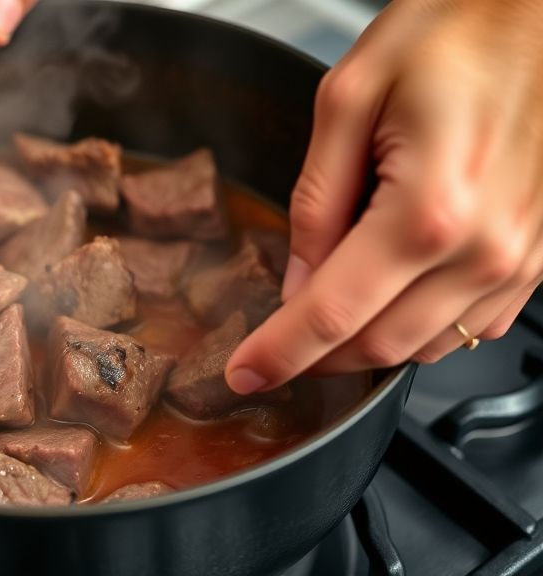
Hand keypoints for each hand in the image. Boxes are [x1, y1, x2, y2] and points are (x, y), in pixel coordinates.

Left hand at [226, 0, 542, 393]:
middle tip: (270, 349)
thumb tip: (299, 275)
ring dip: (364, 346)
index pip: (330, 315)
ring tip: (322, 319)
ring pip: (424, 347)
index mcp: (426, 213)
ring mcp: (520, 261)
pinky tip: (387, 295)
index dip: (278, 354)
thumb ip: (318, 200)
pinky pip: (469, 325)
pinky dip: (417, 326)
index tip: (243, 375)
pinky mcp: (539, 257)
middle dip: (314, 358)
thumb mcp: (351, 98)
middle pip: (377, 346)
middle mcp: (483, 251)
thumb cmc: (458, 30)